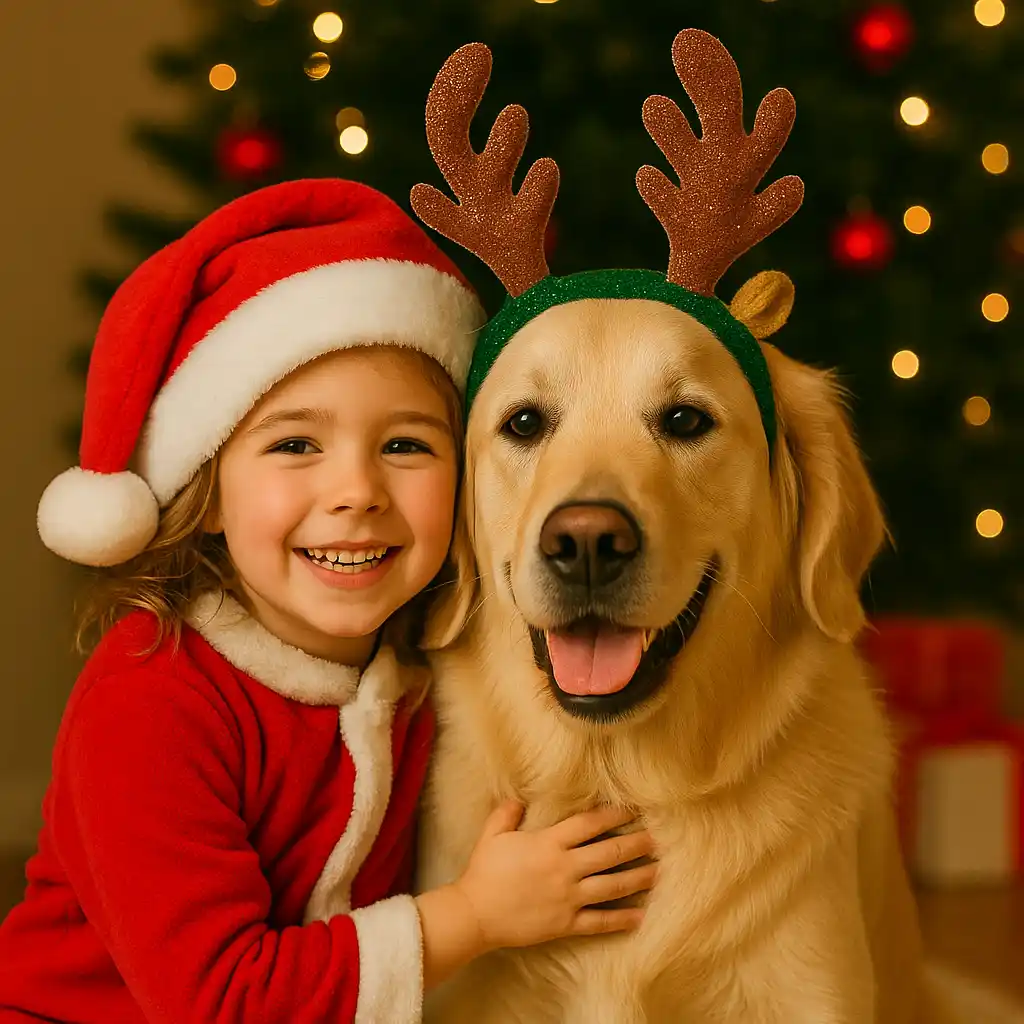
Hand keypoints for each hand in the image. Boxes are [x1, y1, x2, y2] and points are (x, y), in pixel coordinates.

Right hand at [453, 800, 655, 951]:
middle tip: (658, 838)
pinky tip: (641, 916)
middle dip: (636, 844)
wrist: (475, 914)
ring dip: (638, 878)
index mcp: (549, 843)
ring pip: (612, 886)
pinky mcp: (566, 923)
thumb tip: (519, 798)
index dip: (613, 815)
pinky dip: (622, 919)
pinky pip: (600, 921)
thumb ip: (508, 812)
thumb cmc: (483, 871)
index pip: (589, 824)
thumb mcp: (493, 834)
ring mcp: (568, 898)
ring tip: (659, 871)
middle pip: (608, 853)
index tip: (632, 809)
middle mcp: (564, 868)